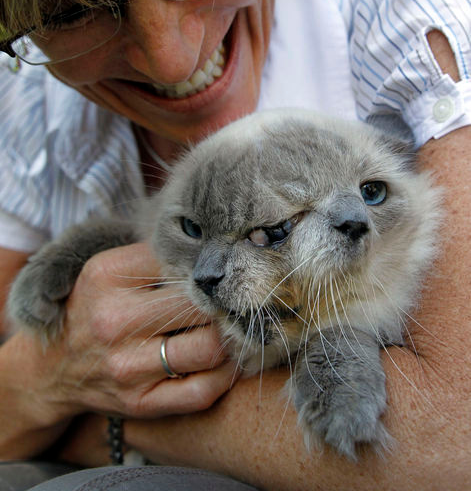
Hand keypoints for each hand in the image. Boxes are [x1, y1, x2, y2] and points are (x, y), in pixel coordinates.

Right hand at [25, 242, 237, 423]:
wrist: (52, 368)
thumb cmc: (91, 310)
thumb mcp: (106, 270)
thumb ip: (152, 256)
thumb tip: (210, 251)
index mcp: (107, 277)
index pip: (178, 261)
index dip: (204, 265)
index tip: (218, 270)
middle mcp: (116, 321)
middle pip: (200, 304)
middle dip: (223, 301)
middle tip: (235, 299)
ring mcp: (128, 366)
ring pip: (210, 347)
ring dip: (231, 336)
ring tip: (232, 327)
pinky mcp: (141, 402)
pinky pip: (203, 390)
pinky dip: (225, 374)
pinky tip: (224, 360)